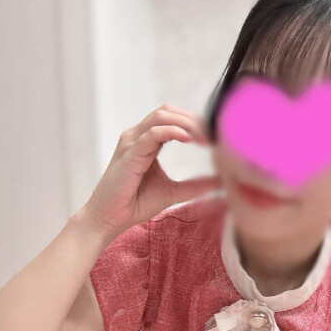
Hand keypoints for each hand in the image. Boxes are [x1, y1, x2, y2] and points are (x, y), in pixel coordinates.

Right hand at [83, 103, 219, 237]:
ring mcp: (132, 142)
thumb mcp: (173, 192)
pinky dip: (172, 132)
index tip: (214, 136)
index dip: (194, 122)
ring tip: (204, 136)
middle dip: (193, 119)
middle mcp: (137, 136)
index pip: (172, 118)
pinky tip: (189, 138)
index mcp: (146, 141)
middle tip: (213, 133)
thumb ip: (195, 186)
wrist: (110, 218)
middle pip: (168, 112)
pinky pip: (152, 134)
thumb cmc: (135, 204)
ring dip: (186, 122)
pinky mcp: (129, 153)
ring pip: (161, 117)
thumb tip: (220, 183)